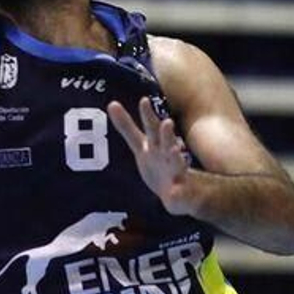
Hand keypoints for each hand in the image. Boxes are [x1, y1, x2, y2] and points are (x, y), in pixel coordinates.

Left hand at [108, 97, 194, 216]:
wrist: (181, 190)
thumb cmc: (157, 162)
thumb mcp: (140, 145)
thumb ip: (127, 127)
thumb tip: (111, 103)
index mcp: (155, 143)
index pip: (150, 127)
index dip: (147, 115)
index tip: (143, 100)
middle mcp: (167, 154)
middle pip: (166, 141)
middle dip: (166, 133)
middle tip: (167, 122)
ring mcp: (175, 172)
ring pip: (177, 163)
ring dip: (176, 157)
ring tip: (176, 150)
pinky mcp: (179, 191)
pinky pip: (179, 192)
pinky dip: (178, 191)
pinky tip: (175, 191)